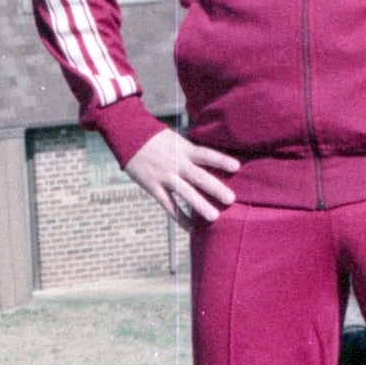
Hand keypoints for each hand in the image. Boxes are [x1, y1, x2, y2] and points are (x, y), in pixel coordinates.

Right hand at [125, 128, 241, 224]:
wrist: (128, 136)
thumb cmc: (156, 138)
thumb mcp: (177, 139)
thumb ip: (192, 151)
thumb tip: (213, 160)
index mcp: (184, 149)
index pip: (206, 154)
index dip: (221, 160)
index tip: (237, 167)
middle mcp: (176, 163)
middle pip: (198, 176)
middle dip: (215, 188)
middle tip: (231, 199)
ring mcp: (164, 176)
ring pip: (184, 193)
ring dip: (200, 205)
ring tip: (214, 217)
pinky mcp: (153, 187)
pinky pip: (168, 205)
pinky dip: (180, 217)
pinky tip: (192, 228)